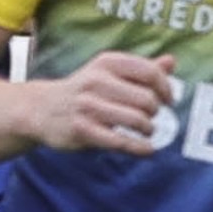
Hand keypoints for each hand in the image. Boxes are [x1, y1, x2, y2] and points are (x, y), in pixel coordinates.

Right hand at [25, 50, 171, 155]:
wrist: (40, 108)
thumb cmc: (84, 90)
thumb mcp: (109, 72)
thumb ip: (141, 69)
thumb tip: (171, 62)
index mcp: (107, 63)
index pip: (149, 72)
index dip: (166, 88)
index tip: (168, 100)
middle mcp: (96, 80)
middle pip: (146, 99)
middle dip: (155, 112)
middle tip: (151, 117)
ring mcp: (88, 106)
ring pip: (137, 120)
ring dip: (149, 129)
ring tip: (147, 131)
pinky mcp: (82, 129)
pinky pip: (121, 141)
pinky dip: (140, 148)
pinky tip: (147, 149)